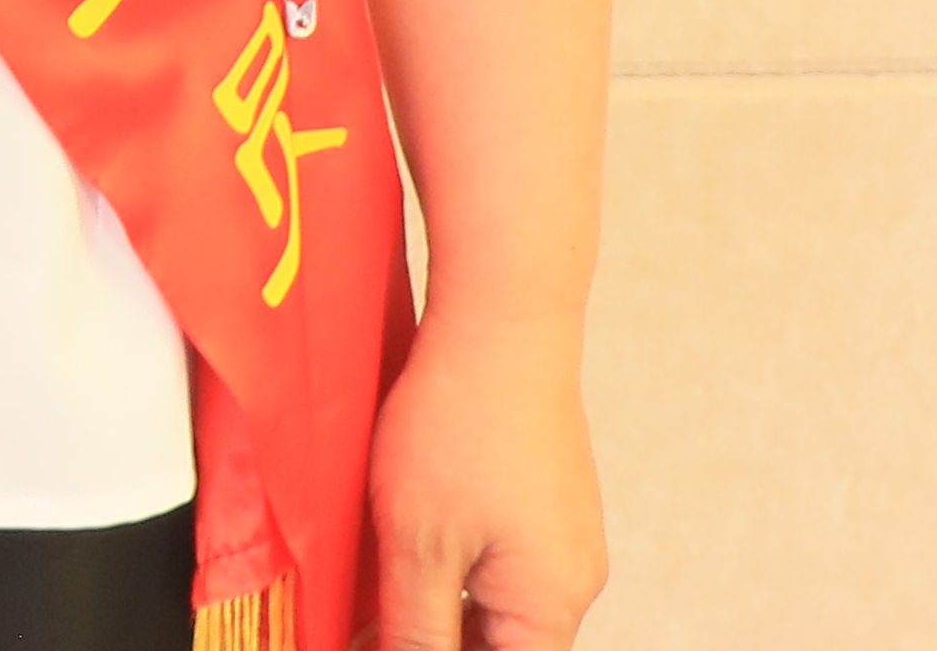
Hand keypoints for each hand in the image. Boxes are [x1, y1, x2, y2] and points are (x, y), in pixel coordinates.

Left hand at [361, 305, 606, 649]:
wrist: (503, 318)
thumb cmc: (459, 422)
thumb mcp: (417, 545)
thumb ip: (415, 634)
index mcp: (549, 607)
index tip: (378, 643)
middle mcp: (571, 582)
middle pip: (498, 648)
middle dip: (430, 639)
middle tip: (365, 621)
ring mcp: (564, 540)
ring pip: (493, 607)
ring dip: (437, 609)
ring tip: (381, 582)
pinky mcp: (547, 505)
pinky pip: (501, 562)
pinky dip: (454, 568)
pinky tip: (409, 542)